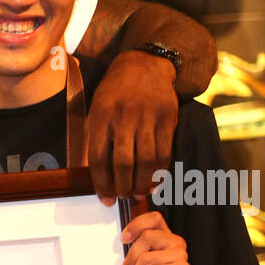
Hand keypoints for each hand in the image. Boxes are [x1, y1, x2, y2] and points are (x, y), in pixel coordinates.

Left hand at [87, 50, 177, 204]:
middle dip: (123, 186)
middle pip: (123, 162)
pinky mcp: (168, 117)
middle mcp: (124, 116)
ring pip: (146, 160)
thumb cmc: (115, 93)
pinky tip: (155, 181)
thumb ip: (96, 139)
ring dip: (142, 183)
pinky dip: (160, 172)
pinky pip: (165, 151)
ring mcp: (148, 116)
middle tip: (123, 197)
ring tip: (139, 193)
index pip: (98, 158)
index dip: (102, 183)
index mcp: (101, 116)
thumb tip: (99, 178)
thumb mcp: (97, 109)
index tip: (106, 199)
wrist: (144, 64)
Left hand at [120, 210, 190, 264]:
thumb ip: (136, 251)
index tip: (123, 239)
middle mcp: (176, 242)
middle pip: (147, 238)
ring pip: (148, 258)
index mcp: (165, 236)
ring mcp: (181, 256)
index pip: (154, 218)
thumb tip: (119, 244)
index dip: (137, 224)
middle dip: (130, 258)